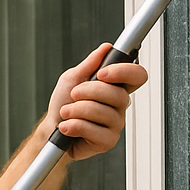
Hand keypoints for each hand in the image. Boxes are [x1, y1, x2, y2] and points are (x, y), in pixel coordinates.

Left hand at [46, 43, 148, 160]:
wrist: (52, 128)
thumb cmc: (63, 102)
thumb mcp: (73, 77)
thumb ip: (90, 63)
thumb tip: (106, 48)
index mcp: (115, 86)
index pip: (137, 76)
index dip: (124, 72)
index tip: (102, 73)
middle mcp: (119, 105)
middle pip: (117, 94)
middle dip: (89, 92)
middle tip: (73, 94)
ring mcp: (115, 124)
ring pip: (103, 112)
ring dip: (77, 110)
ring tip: (66, 112)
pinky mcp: (108, 141)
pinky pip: (94, 130)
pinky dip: (75, 126)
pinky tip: (67, 126)